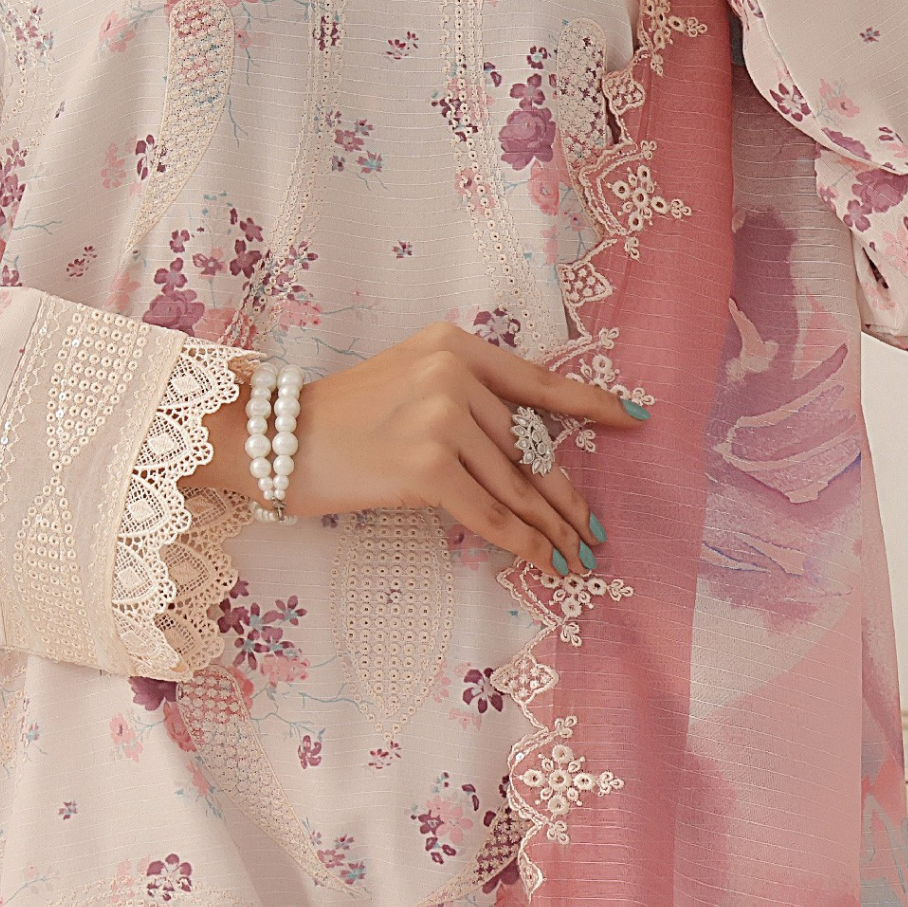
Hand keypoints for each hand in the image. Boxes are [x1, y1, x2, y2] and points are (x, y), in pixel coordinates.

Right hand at [236, 320, 642, 576]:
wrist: (275, 438)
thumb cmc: (341, 419)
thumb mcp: (410, 381)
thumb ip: (468, 399)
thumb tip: (535, 451)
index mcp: (455, 345)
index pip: (537, 381)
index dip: (590, 405)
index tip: (632, 419)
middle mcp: (453, 373)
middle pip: (531, 445)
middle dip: (566, 495)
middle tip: (593, 530)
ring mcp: (440, 417)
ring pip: (515, 484)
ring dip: (549, 527)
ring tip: (573, 555)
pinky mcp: (425, 465)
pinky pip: (489, 513)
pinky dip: (520, 542)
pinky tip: (541, 561)